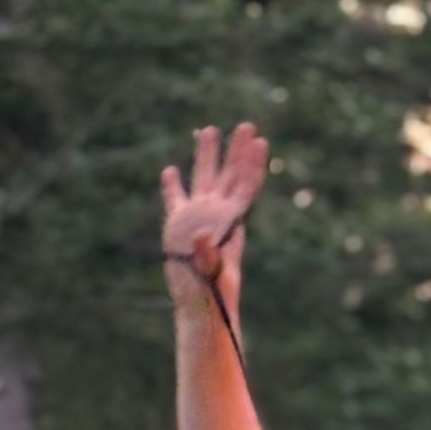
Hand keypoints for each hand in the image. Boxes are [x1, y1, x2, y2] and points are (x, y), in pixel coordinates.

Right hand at [160, 123, 267, 315]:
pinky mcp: (178, 226)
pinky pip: (176, 200)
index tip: (261, 142)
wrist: (201, 303)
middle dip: (236, 150)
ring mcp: (197, 217)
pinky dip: (172, 186)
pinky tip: (170, 171)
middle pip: (229, 175)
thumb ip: (208, 255)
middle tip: (246, 125)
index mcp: (230, 221)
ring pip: (203, 179)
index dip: (253, 165)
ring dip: (205, 155)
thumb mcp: (211, 274)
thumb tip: (200, 237)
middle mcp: (216, 214)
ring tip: (207, 130)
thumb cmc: (212, 292)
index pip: (244, 187)